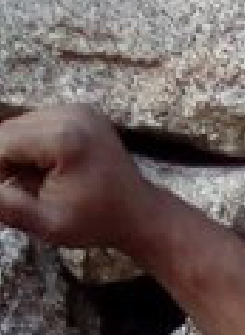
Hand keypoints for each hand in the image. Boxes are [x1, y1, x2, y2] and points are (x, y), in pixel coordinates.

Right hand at [0, 105, 168, 256]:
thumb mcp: (48, 224)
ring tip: (32, 183)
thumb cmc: (97, 223)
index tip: (7, 194)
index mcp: (65, 138)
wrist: (141, 214)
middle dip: (3, 161)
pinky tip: (45, 171)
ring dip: (14, 153)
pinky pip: (38, 124)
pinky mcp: (81, 112)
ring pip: (19, 126)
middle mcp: (72, 114)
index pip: (2, 144)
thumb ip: (7, 207)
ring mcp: (78, 110)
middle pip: (8, 131)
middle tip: (17, 190)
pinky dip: (31, 146)